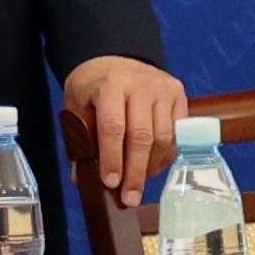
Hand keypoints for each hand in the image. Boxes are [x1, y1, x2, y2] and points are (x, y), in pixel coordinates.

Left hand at [61, 56, 184, 208]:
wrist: (113, 56)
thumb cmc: (93, 86)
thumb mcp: (76, 106)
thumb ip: (79, 140)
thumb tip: (82, 178)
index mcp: (110, 84)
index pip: (113, 127)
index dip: (112, 158)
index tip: (110, 182)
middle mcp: (140, 83)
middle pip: (142, 136)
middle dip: (135, 172)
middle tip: (129, 197)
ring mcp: (162, 87)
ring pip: (163, 137)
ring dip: (151, 166)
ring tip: (139, 181)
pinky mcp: (178, 93)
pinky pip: (176, 132)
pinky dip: (165, 153)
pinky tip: (152, 164)